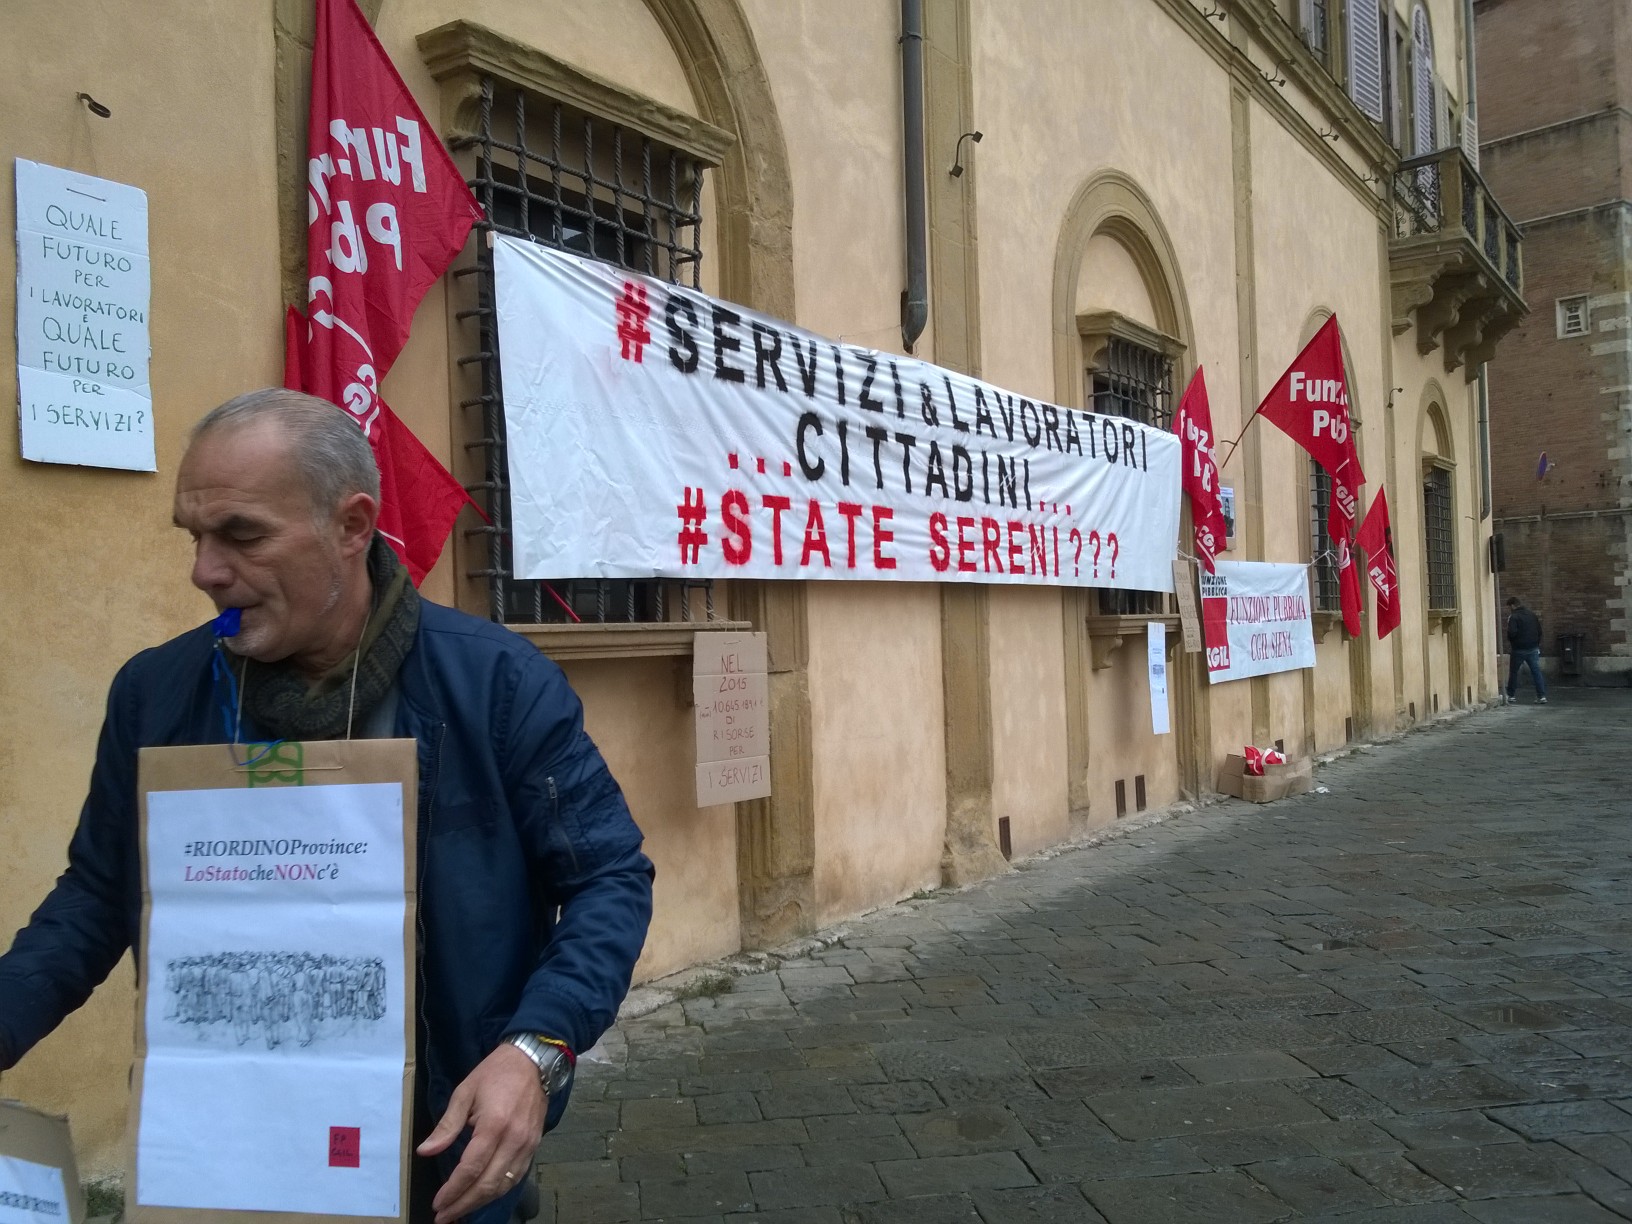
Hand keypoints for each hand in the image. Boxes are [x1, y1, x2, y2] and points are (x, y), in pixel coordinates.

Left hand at [416, 1043, 544, 1223]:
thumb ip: (447, 1125)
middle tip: (444, 1216)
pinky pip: (516, 1177)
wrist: (534, 1060)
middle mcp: (514, 1140)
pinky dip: (498, 1191)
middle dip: (464, 1204)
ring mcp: (527, 1145)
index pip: (471, 1168)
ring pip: (503, 1185)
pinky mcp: (534, 1146)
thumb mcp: (465, 1092)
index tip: (437, 1203)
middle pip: (488, 1184)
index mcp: (494, 1125)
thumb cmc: (495, 1073)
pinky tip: (483, 1196)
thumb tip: (426, 1151)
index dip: (453, 1190)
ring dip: (480, 1202)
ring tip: (460, 1211)